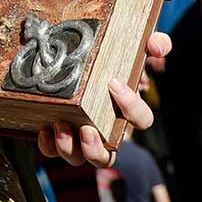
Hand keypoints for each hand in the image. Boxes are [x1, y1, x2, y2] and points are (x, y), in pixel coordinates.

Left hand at [36, 31, 167, 168]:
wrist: (77, 59)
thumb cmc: (111, 60)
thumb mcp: (134, 47)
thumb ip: (153, 43)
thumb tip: (157, 46)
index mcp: (126, 111)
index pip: (141, 119)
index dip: (132, 107)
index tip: (114, 84)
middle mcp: (105, 129)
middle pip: (108, 156)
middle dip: (96, 148)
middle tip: (86, 128)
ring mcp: (81, 135)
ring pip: (80, 158)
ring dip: (69, 148)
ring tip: (59, 125)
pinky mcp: (58, 134)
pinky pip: (53, 150)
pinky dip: (48, 145)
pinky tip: (44, 128)